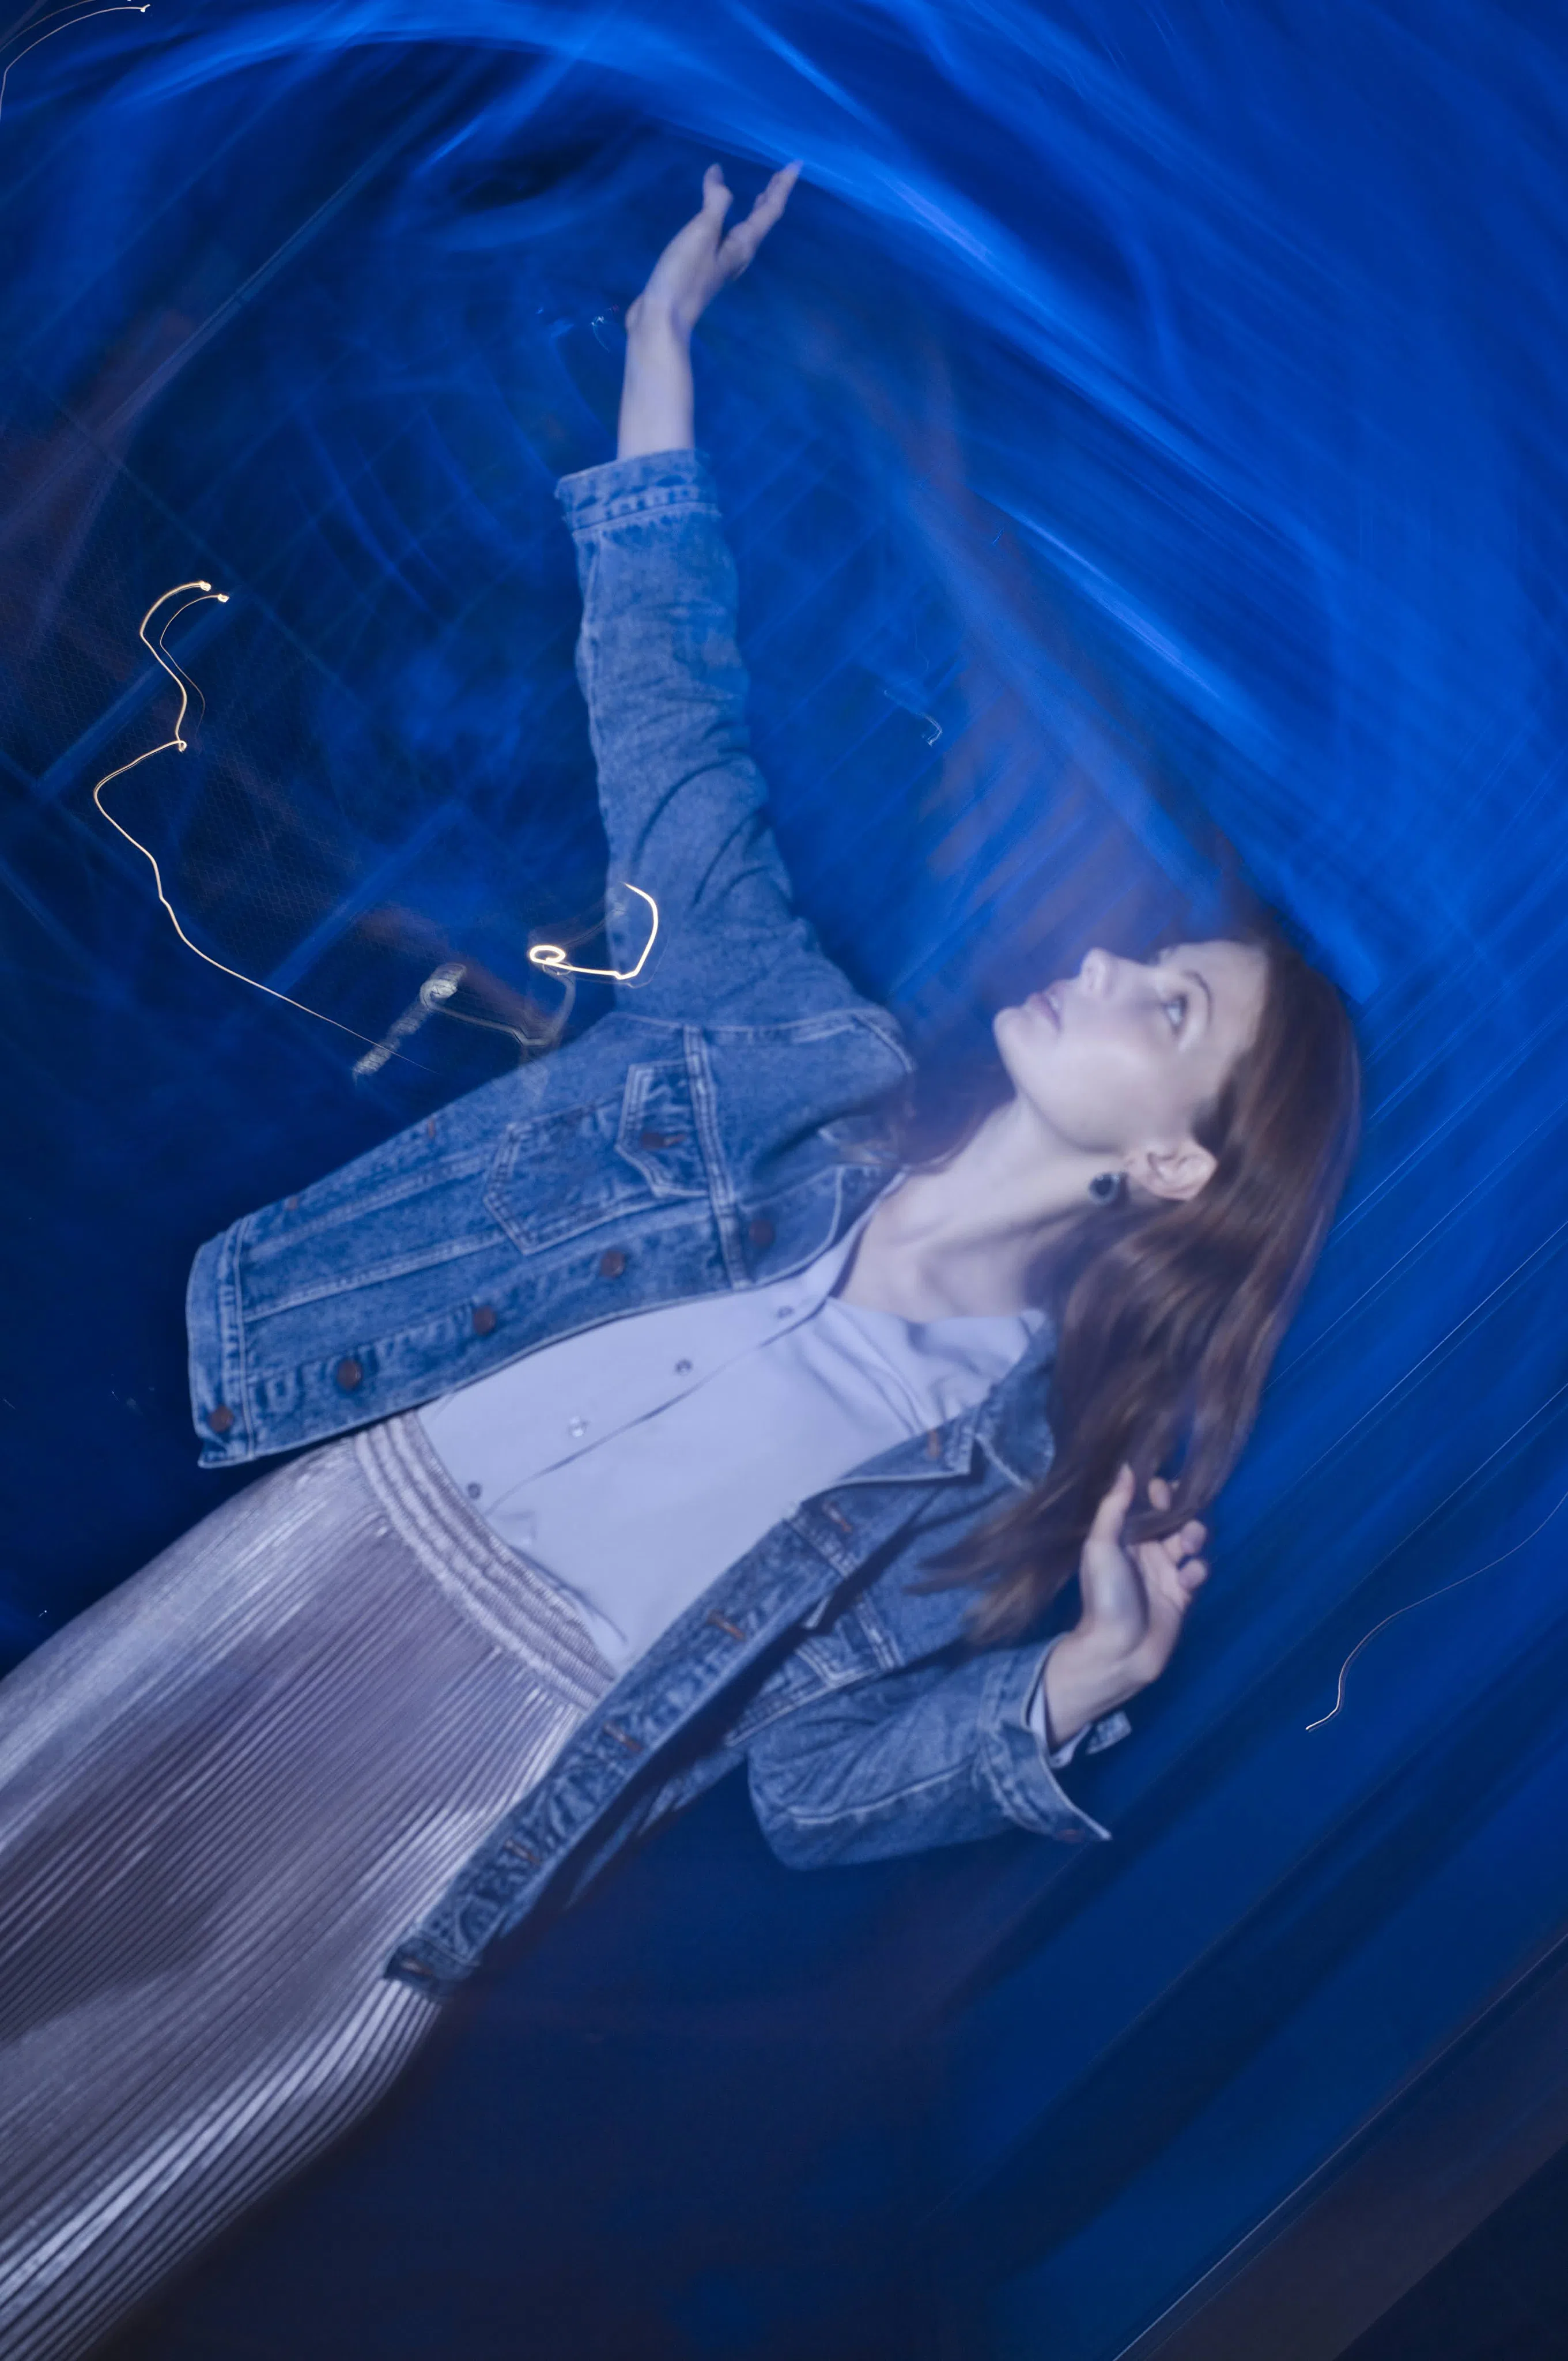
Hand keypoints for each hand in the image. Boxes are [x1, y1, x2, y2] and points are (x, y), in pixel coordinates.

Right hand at [628, 161, 800, 340]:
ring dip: (757, 210)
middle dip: (773, 196)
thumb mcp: (702, 231)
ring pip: (749, 230)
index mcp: (743, 246)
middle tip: (782, 175)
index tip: (796, 163)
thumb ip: (716, 202)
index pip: (771, 210)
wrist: (663, 316)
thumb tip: (719, 176)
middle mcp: (739, 255)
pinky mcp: (707, 267)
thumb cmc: (684, 274)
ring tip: (761, 194)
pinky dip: (734, 220)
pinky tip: (724, 220)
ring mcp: (724, 263)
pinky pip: (730, 236)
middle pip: (763, 221)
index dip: (783, 186)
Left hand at [1041, 1467, 1208, 1750]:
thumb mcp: (1100, 1546)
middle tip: (1183, 1519)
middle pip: (1173, 1519)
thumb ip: (1114, 1507)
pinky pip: (1197, 1571)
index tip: (1163, 1489)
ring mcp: (1166, 1572)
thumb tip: (1127, 1467)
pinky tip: (1188, 1579)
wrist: (1117, 1651)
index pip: (1146, 1504)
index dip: (1159, 1493)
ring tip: (1189, 1545)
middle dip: (1183, 1514)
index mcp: (1123, 1536)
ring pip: (1190, 1542)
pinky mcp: (1182, 1594)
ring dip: (1195, 1537)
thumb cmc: (1105, 1595)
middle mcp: (1146, 1550)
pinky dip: (1197, 1570)